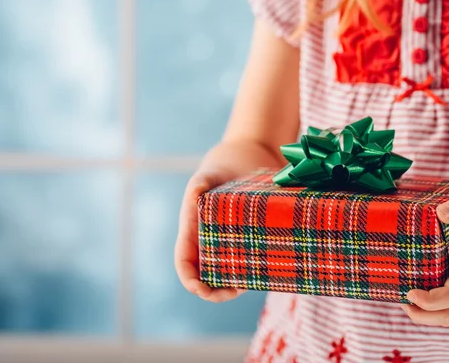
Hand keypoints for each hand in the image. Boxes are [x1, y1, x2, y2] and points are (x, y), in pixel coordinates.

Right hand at [174, 140, 282, 302]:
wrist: (245, 156)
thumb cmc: (220, 167)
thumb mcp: (208, 174)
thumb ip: (200, 183)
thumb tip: (196, 193)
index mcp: (192, 230)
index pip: (184, 263)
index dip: (190, 280)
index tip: (201, 288)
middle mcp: (208, 240)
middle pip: (206, 275)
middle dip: (216, 290)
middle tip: (233, 291)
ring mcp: (228, 242)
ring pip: (227, 273)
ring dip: (234, 286)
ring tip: (247, 286)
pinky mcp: (249, 238)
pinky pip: (248, 262)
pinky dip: (252, 273)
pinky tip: (264, 275)